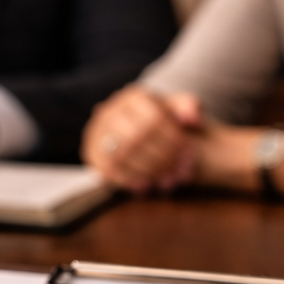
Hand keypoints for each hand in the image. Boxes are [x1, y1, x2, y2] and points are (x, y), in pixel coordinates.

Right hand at [82, 86, 203, 192]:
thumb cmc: (162, 123)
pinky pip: (108, 169)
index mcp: (132, 97)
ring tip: (168, 180)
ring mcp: (96, 132)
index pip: (153, 118)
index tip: (188, 153)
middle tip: (181, 171)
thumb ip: (189, 107)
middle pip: (137, 137)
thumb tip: (193, 118)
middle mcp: (109, 111)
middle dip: (162, 158)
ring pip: (122, 154)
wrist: (137, 134)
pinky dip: (129, 179)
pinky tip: (146, 186)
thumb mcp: (178, 110)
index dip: (173, 139)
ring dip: (147, 170)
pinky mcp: (91, 153)